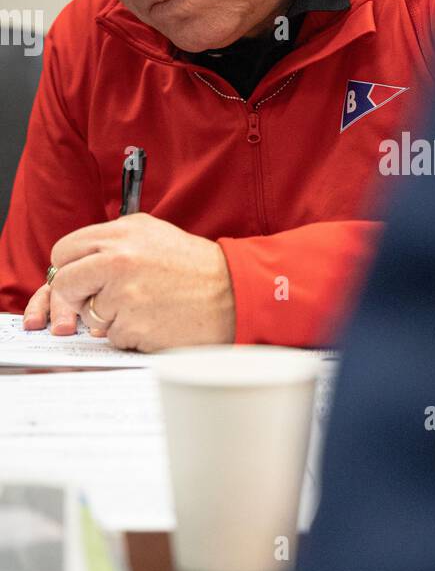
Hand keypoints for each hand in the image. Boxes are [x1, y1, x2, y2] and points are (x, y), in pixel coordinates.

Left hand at [22, 214, 235, 351]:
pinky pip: (113, 336)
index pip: (65, 251)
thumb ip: (112, 243)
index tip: (79, 280)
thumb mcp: (152, 234)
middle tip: (96, 300)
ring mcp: (124, 295)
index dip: (68, 269)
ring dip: (110, 317)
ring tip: (145, 307)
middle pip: (66, 285)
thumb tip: (77, 263)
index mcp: (121, 233)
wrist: (234, 292)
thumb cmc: (195, 266)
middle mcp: (118, 260)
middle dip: (76, 297)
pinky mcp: (134, 326)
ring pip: (90, 315)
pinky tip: (155, 321)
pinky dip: (130, 334)